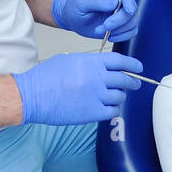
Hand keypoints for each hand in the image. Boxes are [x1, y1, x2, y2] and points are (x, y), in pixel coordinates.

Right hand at [12, 51, 142, 124]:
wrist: (33, 96)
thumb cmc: (45, 77)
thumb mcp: (69, 60)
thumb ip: (88, 63)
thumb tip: (102, 68)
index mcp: (91, 62)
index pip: (120, 61)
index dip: (133, 64)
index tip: (138, 68)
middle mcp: (97, 78)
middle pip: (125, 79)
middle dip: (132, 82)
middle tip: (134, 84)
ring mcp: (96, 95)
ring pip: (119, 96)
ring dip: (119, 96)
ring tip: (113, 97)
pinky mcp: (93, 112)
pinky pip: (112, 111)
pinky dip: (112, 109)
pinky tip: (107, 108)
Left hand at [52, 0, 139, 40]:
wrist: (73, 19)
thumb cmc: (75, 7)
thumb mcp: (81, 2)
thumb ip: (97, 1)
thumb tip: (114, 3)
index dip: (130, 3)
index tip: (128, 12)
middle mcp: (119, 0)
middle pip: (131, 11)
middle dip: (119, 21)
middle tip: (105, 26)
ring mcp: (121, 13)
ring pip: (132, 23)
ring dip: (118, 30)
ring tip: (101, 30)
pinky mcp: (122, 25)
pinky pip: (131, 32)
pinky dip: (122, 36)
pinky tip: (110, 36)